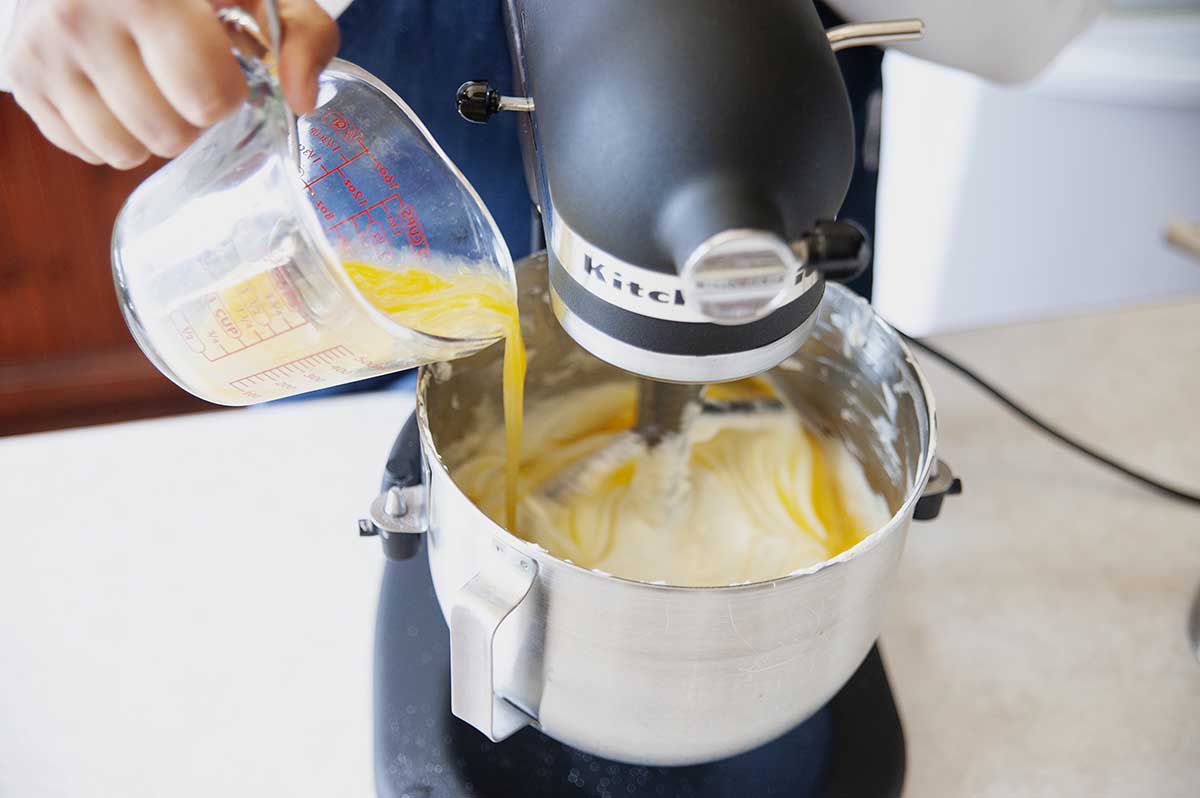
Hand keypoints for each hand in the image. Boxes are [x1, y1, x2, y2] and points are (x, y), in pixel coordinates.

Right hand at [4, 0, 338, 168]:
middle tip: (187, 81)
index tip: (225, 67)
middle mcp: (82, 15)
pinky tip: (118, 91)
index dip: (228, 93)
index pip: (206, 96)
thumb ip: (305, 38)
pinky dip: (111, 134)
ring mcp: (44, 48)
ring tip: (153, 86)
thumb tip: (302, 101)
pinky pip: (85, 150)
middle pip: (167, 134)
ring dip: (151, 133)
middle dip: (192, 119)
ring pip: (122, 151)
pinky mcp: (22, 77)